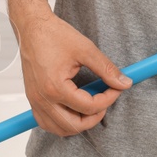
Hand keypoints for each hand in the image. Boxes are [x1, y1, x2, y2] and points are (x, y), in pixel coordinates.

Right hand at [13, 5, 132, 136]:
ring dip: (78, 124)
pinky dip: (62, 122)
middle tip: (105, 101)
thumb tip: (123, 83)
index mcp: (55, 88)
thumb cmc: (54, 35)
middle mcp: (42, 99)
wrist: (32, 27)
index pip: (89, 107)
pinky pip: (47, 123)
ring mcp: (35, 101)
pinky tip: (74, 109)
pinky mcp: (33, 99)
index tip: (116, 88)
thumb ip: (106, 69)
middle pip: (74, 126)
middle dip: (95, 117)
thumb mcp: (86, 49)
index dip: (108, 99)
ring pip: (59, 129)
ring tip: (91, 106)